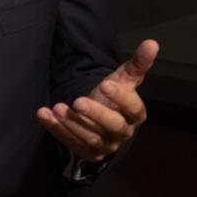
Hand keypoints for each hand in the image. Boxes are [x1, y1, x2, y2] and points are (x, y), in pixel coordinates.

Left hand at [37, 39, 158, 161]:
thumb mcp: (122, 78)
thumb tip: (152, 43)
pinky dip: (57, 130)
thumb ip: (137, 64)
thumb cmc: (112, 96)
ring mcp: (105, 144)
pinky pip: (71, 143)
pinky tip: (44, 114)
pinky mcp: (88, 152)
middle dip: (95, 114)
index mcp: (135, 114)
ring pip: (91, 138)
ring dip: (72, 123)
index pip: (134, 108)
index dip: (121, 98)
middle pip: (113, 126)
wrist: (96, 115)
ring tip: (58, 108)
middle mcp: (122, 132)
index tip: (105, 84)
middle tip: (77, 101)